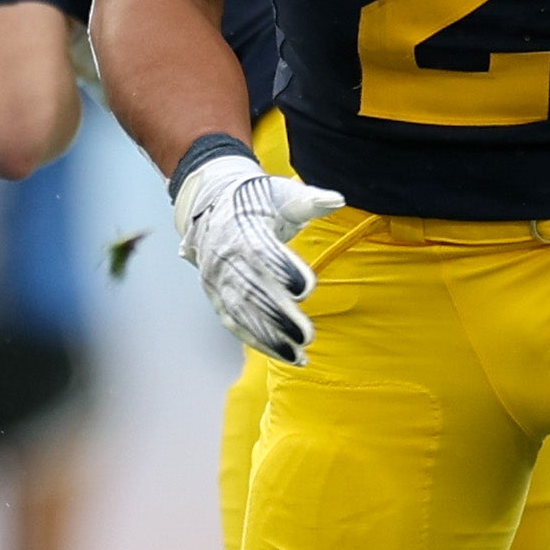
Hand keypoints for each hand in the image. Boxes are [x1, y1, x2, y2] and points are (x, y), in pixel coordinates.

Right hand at [171, 135, 342, 362]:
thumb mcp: (281, 193)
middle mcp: (224, 256)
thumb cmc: (256, 200)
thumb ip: (308, 200)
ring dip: (268, 338)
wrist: (212, 204)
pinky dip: (259, 342)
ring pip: (240, 313)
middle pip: (250, 291)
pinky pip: (234, 323)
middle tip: (307, 335)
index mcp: (240, 228)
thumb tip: (337, 199)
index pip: (259, 253)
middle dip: (278, 316)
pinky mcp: (216, 296)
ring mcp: (217, 279)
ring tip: (298, 356)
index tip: (305, 289)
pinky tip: (286, 356)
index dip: (280, 271)